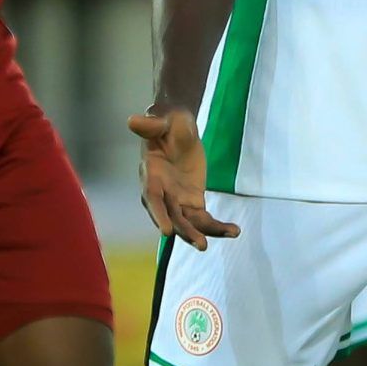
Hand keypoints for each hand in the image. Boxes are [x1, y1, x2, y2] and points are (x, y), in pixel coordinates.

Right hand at [128, 108, 240, 247]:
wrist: (179, 128)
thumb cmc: (168, 123)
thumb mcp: (162, 121)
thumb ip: (151, 125)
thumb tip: (133, 120)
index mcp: (151, 175)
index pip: (153, 198)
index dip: (158, 214)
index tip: (166, 231)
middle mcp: (162, 193)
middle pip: (172, 217)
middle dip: (185, 231)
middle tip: (200, 244)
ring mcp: (177, 200)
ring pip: (189, 223)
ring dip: (204, 232)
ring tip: (230, 233)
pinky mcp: (192, 202)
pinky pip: (203, 219)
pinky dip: (217, 227)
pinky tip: (233, 230)